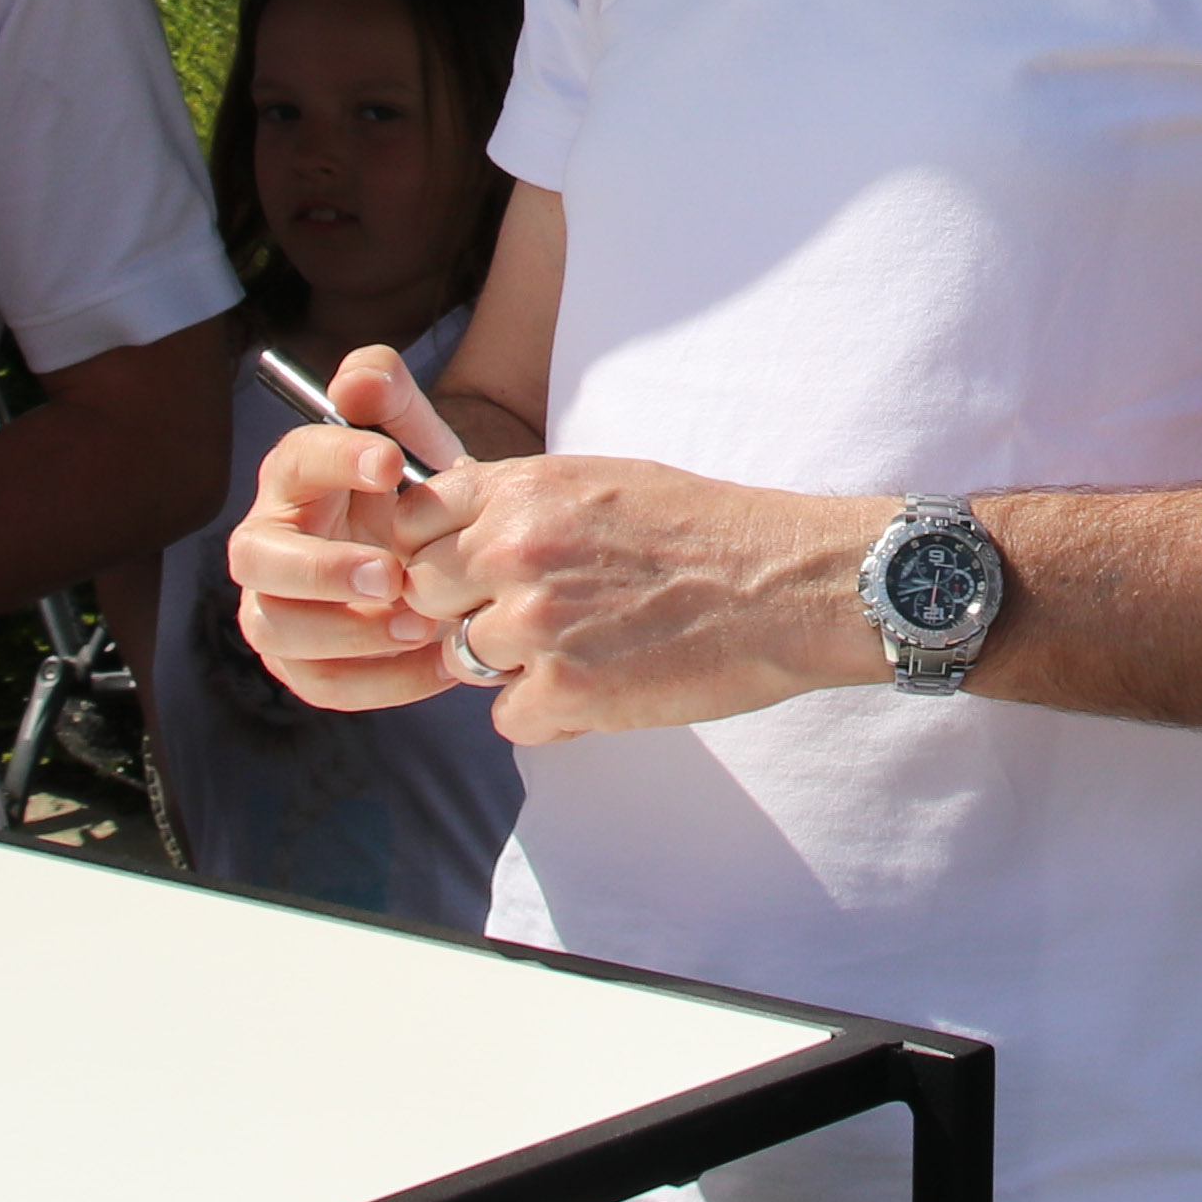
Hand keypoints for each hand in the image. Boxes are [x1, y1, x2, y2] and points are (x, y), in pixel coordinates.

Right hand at [224, 343, 476, 714]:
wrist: (450, 561)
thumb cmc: (418, 497)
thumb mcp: (417, 439)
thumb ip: (389, 396)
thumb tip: (359, 382)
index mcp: (295, 478)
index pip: (295, 460)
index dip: (336, 458)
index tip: (393, 463)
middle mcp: (268, 543)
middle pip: (256, 558)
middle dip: (320, 569)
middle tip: (391, 573)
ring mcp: (275, 607)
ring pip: (278, 628)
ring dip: (348, 631)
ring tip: (420, 625)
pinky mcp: (301, 664)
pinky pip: (322, 682)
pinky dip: (380, 681)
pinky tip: (439, 665)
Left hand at [227, 350, 881, 743]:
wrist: (789, 584)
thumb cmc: (706, 530)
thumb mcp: (602, 483)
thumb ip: (521, 505)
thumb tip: (457, 535)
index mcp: (523, 490)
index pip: (413, 520)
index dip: (435, 550)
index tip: (465, 569)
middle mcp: (515, 550)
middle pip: (422, 594)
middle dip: (463, 610)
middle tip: (531, 618)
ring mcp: (536, 623)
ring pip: (463, 659)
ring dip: (510, 664)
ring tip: (584, 648)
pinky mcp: (566, 692)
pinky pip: (508, 718)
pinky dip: (548, 713)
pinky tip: (604, 687)